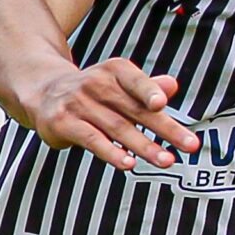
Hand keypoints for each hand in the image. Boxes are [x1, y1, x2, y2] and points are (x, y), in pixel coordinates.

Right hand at [23, 57, 198, 173]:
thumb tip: (172, 86)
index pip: (135, 81)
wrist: (42, 91)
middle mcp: (96, 83)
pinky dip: (111, 152)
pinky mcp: (63, 123)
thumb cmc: (94, 92)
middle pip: (136, 110)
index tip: (161, 104)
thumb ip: (147, 88)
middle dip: (166, 130)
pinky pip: (92, 139)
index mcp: (115, 71)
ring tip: (167, 161)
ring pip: (117, 128)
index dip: (148, 91)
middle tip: (191, 145)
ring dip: (144, 146)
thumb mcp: (119, 85)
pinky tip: (128, 164)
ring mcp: (78, 103)